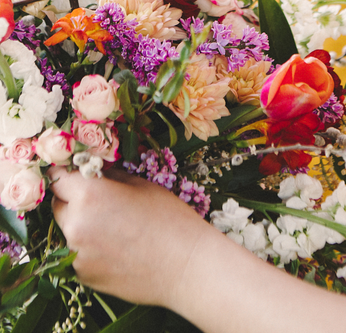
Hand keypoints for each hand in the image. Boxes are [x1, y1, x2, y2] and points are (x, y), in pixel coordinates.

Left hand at [50, 168, 202, 307]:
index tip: (75, 172)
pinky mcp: (84, 276)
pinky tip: (118, 248)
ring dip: (82, 224)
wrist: (186, 266)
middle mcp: (76, 225)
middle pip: (59, 205)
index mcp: (89, 195)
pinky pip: (78, 254)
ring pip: (69, 231)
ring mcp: (77, 255)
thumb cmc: (169, 219)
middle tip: (100, 199)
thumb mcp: (141, 185)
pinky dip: (90, 248)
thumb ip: (111, 177)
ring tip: (115, 227)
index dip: (66, 173)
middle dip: (73, 199)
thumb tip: (96, 171)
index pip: (58, 177)